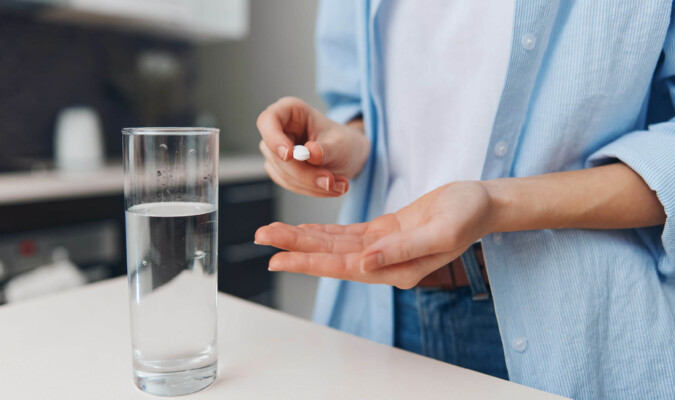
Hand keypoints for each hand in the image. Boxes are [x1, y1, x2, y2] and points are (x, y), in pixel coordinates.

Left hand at [254, 181, 495, 288]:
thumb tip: (363, 262)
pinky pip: (347, 235)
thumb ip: (401, 249)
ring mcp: (382, 248)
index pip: (343, 267)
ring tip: (273, 233)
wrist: (482, 203)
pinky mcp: (384, 232)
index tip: (277, 259)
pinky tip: (304, 229)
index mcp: (396, 269)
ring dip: (303, 239)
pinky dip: (324, 232)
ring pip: (334, 246)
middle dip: (295, 248)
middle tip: (262, 239)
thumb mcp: (439, 231)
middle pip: (330, 257)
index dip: (308, 262)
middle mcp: (384, 263)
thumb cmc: (467, 216)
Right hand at [257, 97, 369, 196]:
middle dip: (305, 173)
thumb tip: (309, 153)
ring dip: (312, 184)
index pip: (268, 121)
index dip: (274, 139)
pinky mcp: (279, 170)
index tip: (289, 155)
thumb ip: (325, 149)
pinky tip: (330, 187)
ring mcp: (275, 152)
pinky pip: (289, 184)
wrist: (348, 156)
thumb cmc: (343, 142)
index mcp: (290, 111)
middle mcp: (279, 130)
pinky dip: (311, 189)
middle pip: (277, 155)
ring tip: (340, 185)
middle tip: (330, 181)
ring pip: (283, 174)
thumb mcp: (342, 143)